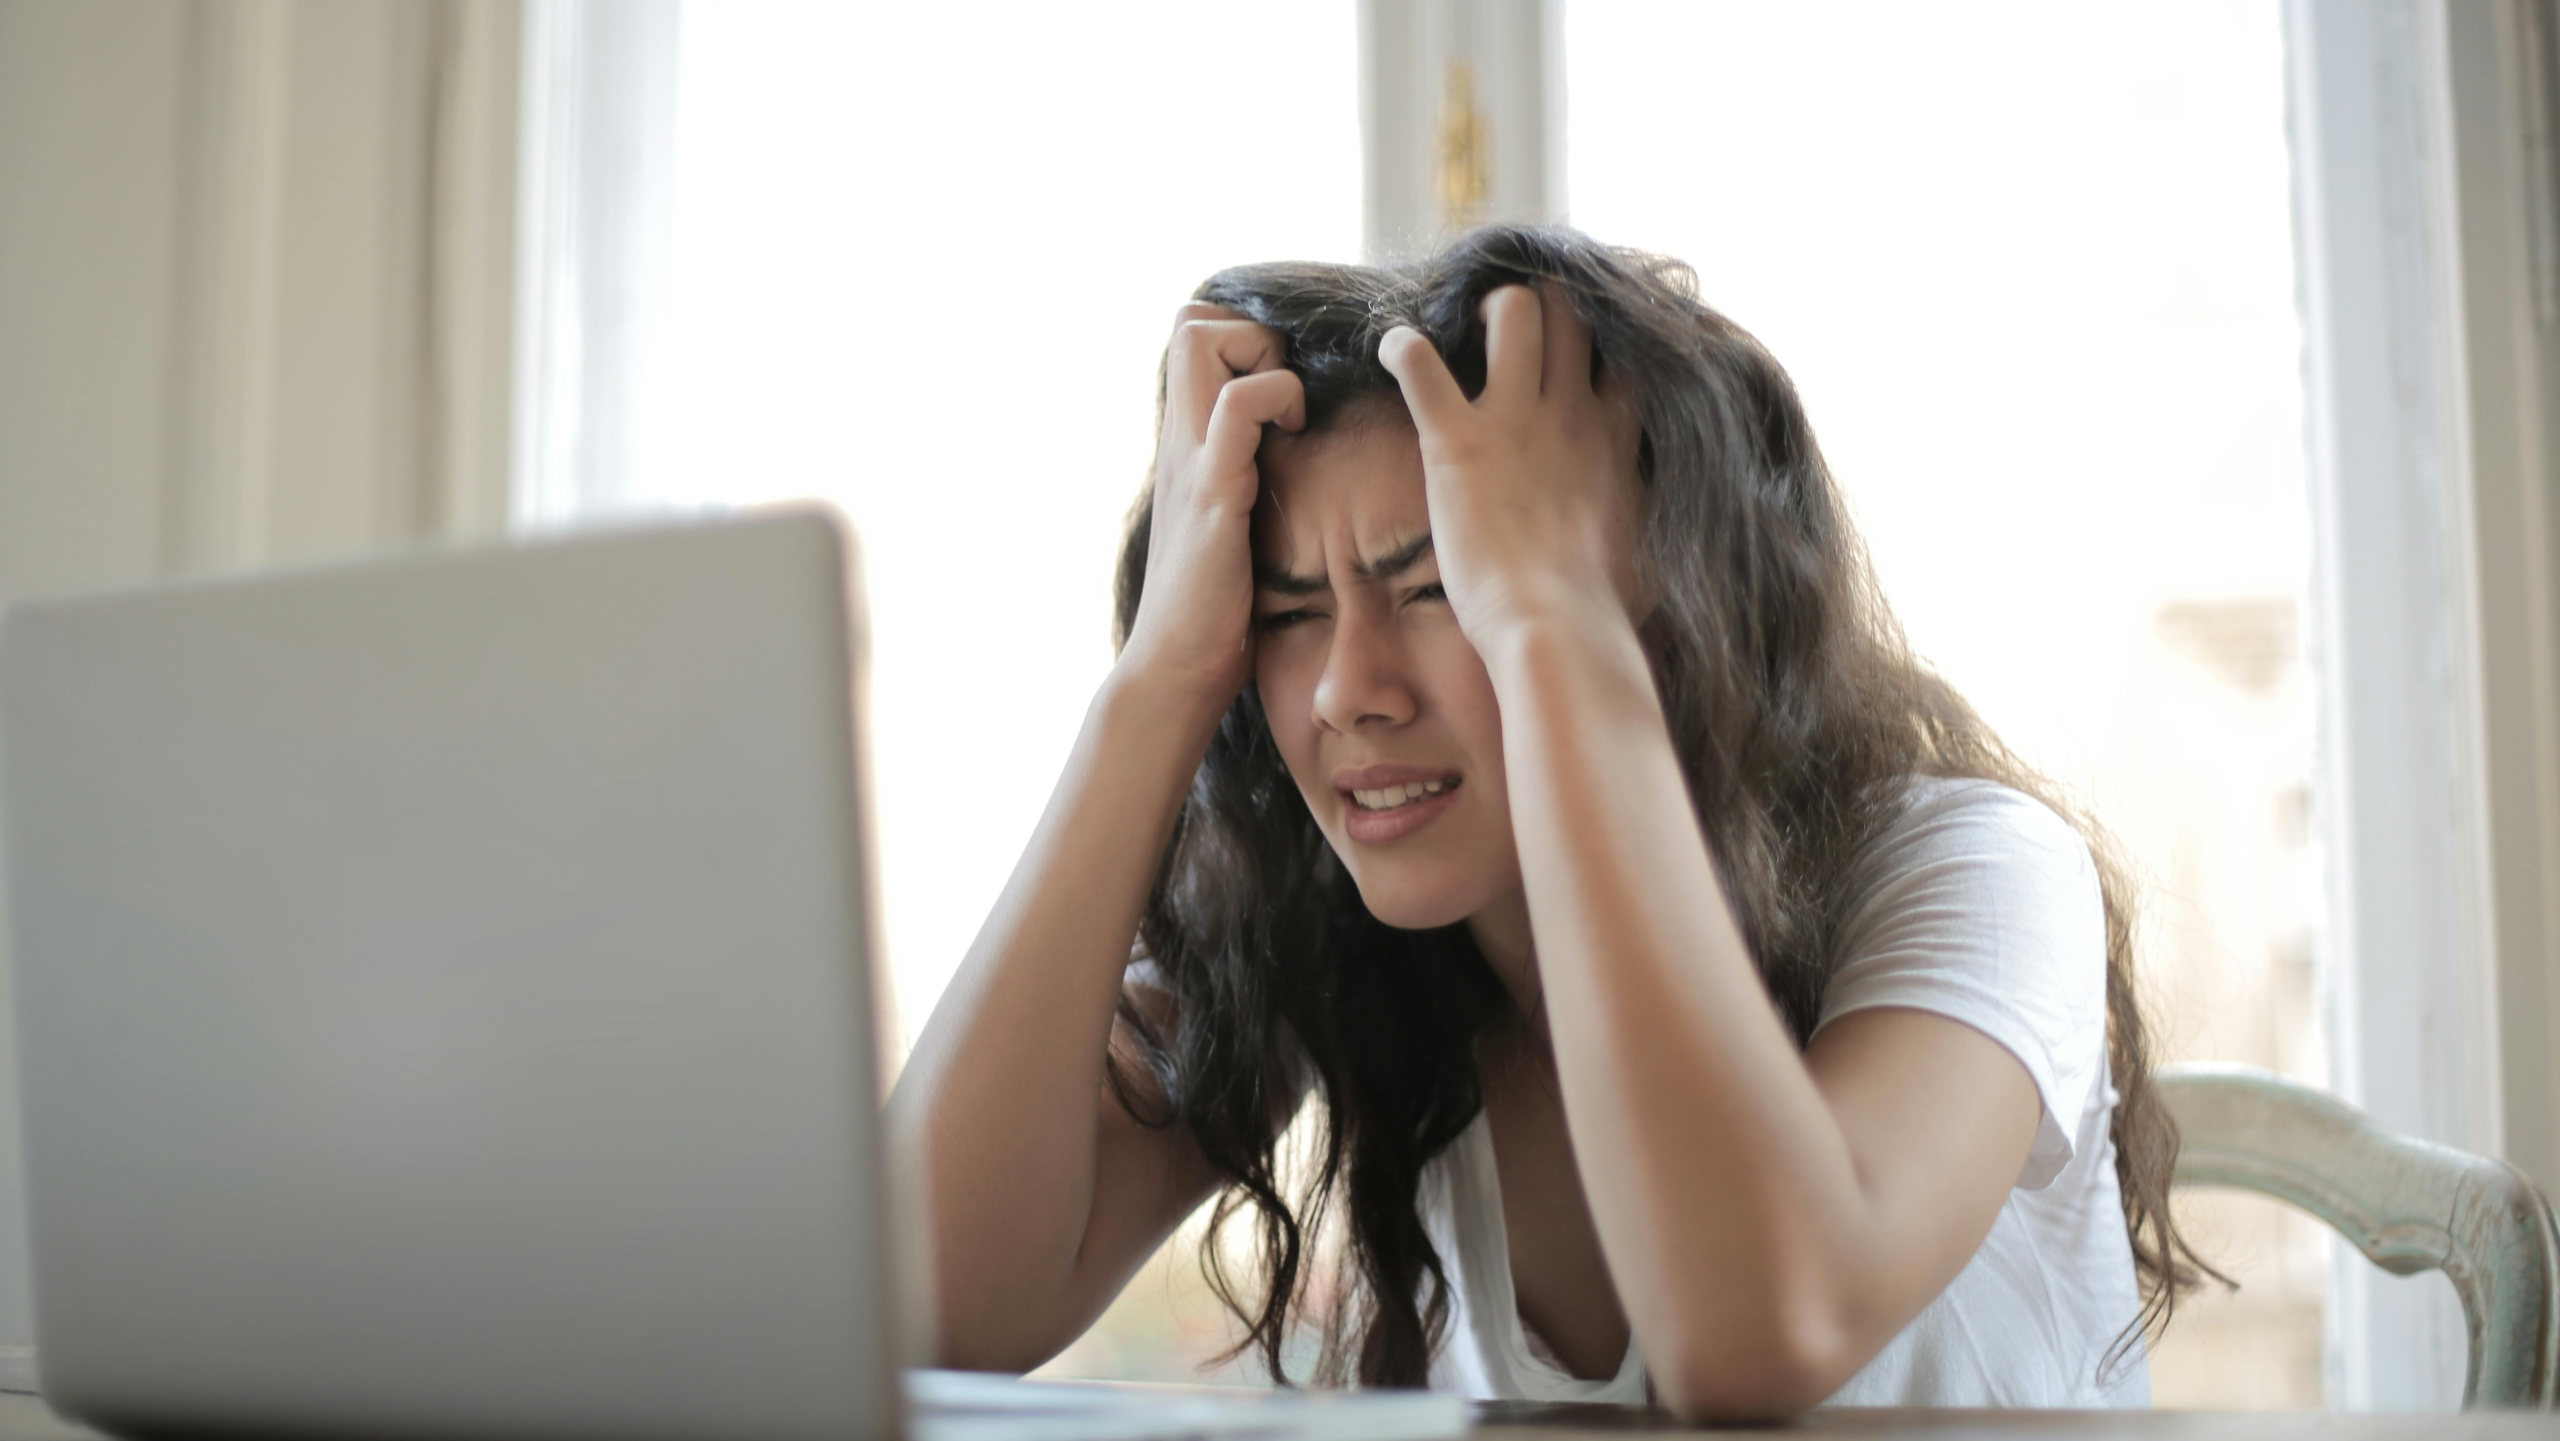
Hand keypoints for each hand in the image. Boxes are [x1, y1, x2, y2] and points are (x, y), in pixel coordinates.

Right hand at [1116, 304, 1306, 709]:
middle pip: (1190, 319)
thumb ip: (1243, 481)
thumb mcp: (1228, 525)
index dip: (1243, 337)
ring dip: (1261, 357)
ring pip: (1201, 341)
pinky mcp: (1212, 492)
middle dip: (1250, 332)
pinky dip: (1274, 399)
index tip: (1284, 389)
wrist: (1176, 669)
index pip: (1192, 334)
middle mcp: (1181, 441)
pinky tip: (1292, 437)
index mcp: (1187, 445)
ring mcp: (1192, 462)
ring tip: (1289, 414)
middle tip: (1286, 392)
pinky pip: (1235, 408)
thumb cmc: (1213, 610)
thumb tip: (1289, 464)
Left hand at [1379, 286, 1643, 650]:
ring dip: (1485, 310)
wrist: (1557, 629)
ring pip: (1514, 309)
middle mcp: (1570, 412)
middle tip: (1512, 330)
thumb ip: (1647, 516)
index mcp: (1615, 437)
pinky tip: (1393, 350)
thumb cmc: (1603, 609)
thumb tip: (1664, 532)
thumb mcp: (1651, 551)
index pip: (1622, 354)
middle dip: (1543, 305)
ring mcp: (1514, 420)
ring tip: (1464, 331)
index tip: (1578, 353)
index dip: (1601, 341)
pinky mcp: (1456, 441)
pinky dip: (1400, 347)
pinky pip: (1420, 363)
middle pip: (1570, 311)